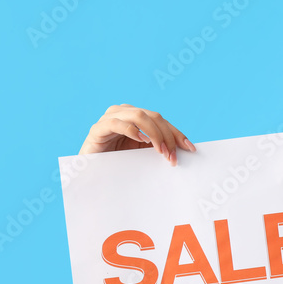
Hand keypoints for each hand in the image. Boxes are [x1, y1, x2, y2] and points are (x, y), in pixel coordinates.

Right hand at [79, 104, 195, 165]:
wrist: (92, 171)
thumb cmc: (119, 160)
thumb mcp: (143, 152)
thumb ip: (159, 147)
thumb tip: (186, 150)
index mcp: (137, 116)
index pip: (162, 121)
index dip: (177, 133)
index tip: (190, 148)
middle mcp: (124, 112)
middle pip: (154, 117)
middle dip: (167, 137)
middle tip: (173, 157)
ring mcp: (110, 118)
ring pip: (139, 116)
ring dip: (154, 134)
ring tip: (161, 151)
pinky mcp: (98, 128)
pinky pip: (116, 123)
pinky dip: (132, 130)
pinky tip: (141, 140)